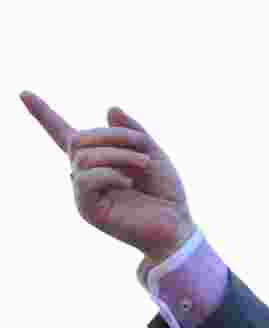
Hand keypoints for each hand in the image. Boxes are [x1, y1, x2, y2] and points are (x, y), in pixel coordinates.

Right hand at [20, 91, 193, 262]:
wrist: (177, 226)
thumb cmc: (165, 192)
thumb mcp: (153, 153)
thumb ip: (133, 131)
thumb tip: (109, 108)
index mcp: (98, 160)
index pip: (64, 134)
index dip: (44, 114)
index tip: (24, 93)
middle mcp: (85, 175)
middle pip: (79, 139)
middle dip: (114, 136)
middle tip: (143, 146)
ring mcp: (84, 193)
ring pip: (84, 157)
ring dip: (119, 155)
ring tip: (143, 165)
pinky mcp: (87, 209)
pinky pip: (86, 178)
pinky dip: (111, 174)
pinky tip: (128, 183)